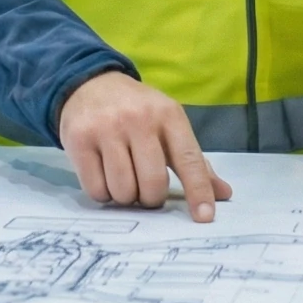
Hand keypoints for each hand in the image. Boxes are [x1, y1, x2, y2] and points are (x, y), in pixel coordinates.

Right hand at [56, 71, 233, 221]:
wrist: (89, 84)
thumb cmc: (137, 112)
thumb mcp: (169, 125)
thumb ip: (195, 161)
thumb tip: (224, 193)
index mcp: (169, 115)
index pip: (189, 160)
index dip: (198, 191)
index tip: (204, 217)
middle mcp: (139, 119)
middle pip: (153, 183)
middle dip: (151, 197)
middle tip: (145, 189)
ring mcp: (107, 128)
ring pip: (123, 190)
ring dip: (125, 196)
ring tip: (124, 179)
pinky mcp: (79, 140)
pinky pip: (96, 189)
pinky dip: (103, 193)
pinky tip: (103, 175)